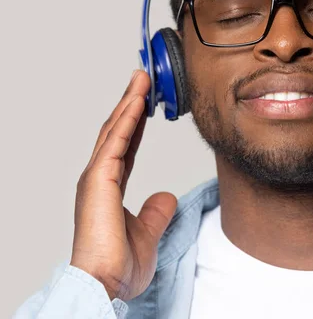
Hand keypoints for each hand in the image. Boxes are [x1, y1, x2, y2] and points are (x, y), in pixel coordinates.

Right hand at [69, 70, 177, 300]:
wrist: (105, 283)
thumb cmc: (118, 265)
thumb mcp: (148, 233)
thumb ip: (156, 212)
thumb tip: (166, 196)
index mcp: (110, 187)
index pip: (126, 146)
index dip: (135, 123)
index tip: (145, 103)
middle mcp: (100, 177)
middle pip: (117, 131)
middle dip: (130, 104)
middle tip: (142, 79)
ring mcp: (97, 177)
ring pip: (114, 130)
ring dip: (129, 102)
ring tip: (141, 79)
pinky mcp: (99, 180)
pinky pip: (116, 142)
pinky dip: (127, 120)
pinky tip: (138, 101)